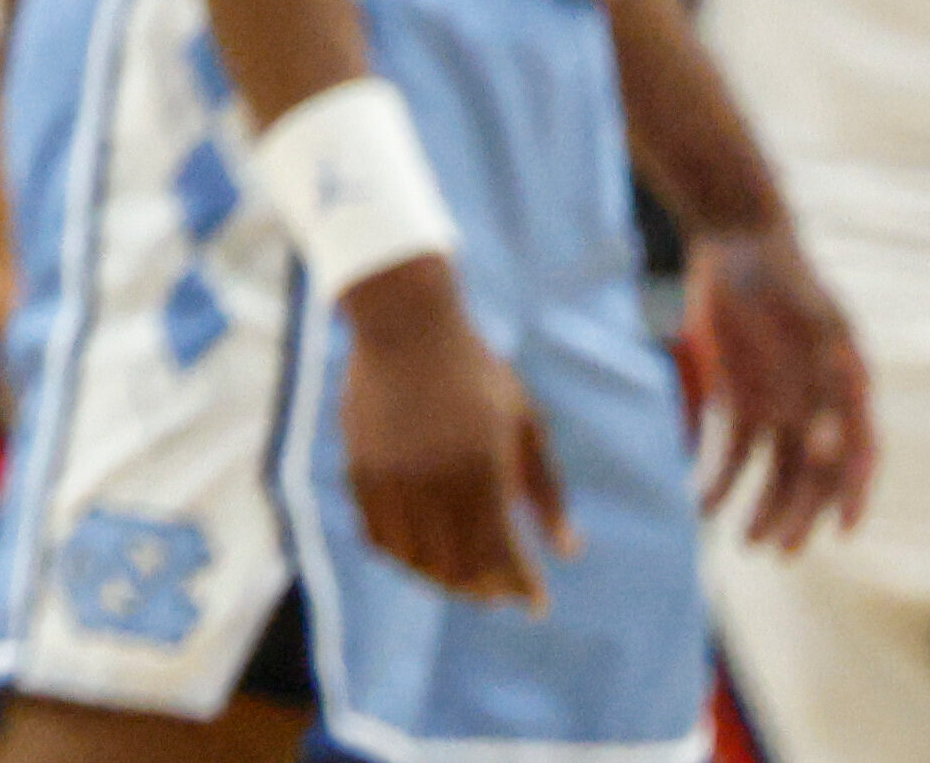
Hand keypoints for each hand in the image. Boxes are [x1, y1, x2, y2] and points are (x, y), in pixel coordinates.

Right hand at [332, 259, 567, 608]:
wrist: (404, 325)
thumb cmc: (476, 373)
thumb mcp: (526, 425)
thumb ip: (547, 492)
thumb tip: (569, 552)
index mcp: (482, 469)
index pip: (502, 555)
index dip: (521, 588)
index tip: (535, 605)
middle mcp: (434, 479)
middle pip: (458, 566)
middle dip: (484, 590)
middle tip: (500, 594)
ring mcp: (392, 476)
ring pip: (416, 558)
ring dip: (442, 579)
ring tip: (463, 580)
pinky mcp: (360, 469)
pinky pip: (378, 536)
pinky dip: (403, 556)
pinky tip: (422, 555)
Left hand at [682, 221, 873, 550]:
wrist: (738, 239)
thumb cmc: (784, 277)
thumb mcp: (812, 320)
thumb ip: (826, 378)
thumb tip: (824, 447)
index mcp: (846, 388)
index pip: (860, 453)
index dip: (854, 493)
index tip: (844, 531)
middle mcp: (816, 404)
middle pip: (814, 473)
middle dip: (799, 514)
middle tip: (779, 550)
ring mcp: (779, 403)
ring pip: (776, 470)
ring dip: (763, 507)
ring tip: (746, 543)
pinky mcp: (741, 396)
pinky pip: (734, 449)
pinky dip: (721, 477)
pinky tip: (702, 503)